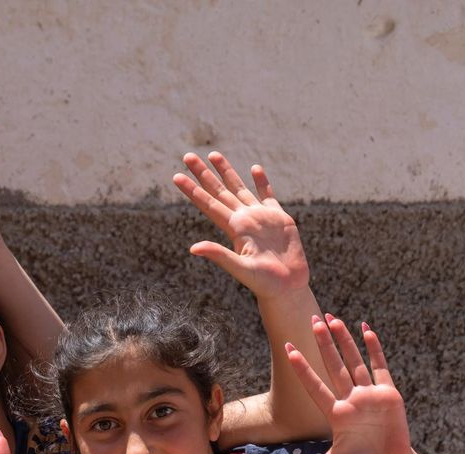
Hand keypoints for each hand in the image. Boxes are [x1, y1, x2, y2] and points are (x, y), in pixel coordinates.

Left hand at [173, 152, 310, 299]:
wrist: (288, 288)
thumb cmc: (264, 282)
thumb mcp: (240, 269)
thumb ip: (219, 255)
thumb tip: (193, 248)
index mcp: (234, 229)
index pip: (208, 204)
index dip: (193, 190)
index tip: (177, 176)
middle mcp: (244, 219)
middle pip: (219, 191)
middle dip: (204, 174)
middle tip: (188, 156)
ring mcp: (260, 217)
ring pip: (239, 188)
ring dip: (227, 172)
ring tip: (214, 154)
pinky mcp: (279, 218)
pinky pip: (267, 196)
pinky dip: (262, 182)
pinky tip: (255, 169)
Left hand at [268, 316, 414, 453]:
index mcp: (335, 414)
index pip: (314, 386)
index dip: (302, 368)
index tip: (288, 349)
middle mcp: (350, 400)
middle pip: (334, 366)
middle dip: (324, 344)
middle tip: (313, 321)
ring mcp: (369, 395)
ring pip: (354, 362)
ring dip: (345, 340)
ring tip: (333, 319)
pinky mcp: (389, 395)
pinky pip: (380, 367)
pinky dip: (374, 349)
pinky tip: (366, 329)